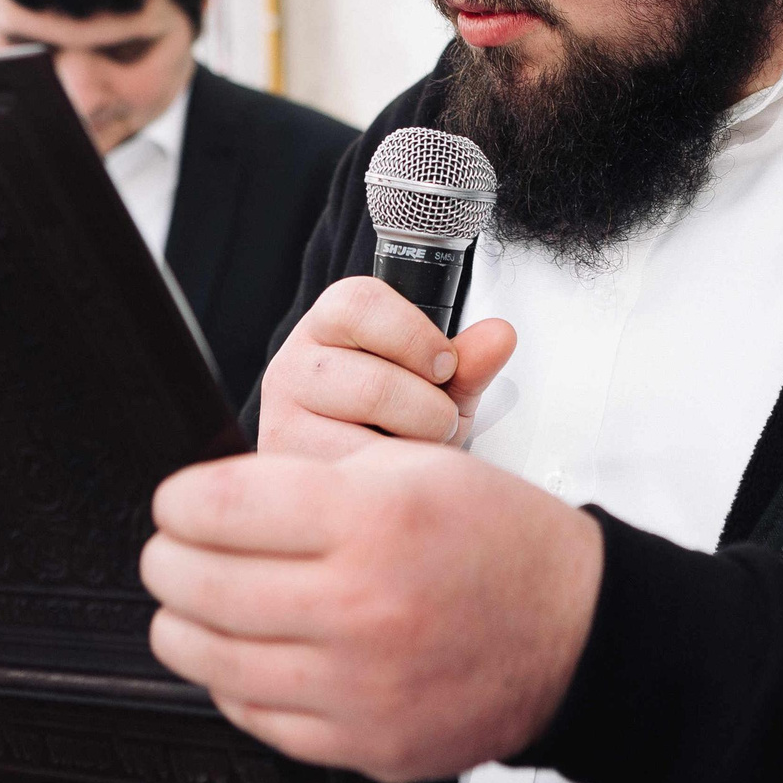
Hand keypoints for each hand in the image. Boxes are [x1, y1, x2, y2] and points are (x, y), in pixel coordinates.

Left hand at [141, 441, 600, 780]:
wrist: (576, 630)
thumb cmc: (500, 542)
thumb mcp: (416, 468)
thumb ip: (311, 478)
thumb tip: (213, 500)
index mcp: (375, 521)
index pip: (218, 508)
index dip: (179, 501)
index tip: (178, 502)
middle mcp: (364, 607)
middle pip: (196, 585)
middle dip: (169, 559)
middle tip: (174, 550)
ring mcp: (361, 687)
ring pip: (211, 660)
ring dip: (185, 624)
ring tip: (195, 603)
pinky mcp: (365, 744)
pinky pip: (257, 717)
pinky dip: (237, 683)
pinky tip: (254, 652)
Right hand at [257, 276, 517, 458]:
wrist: (356, 474)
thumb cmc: (397, 418)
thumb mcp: (439, 384)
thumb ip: (470, 360)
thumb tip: (502, 335)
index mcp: (331, 322)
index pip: (361, 304)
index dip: (415, 337)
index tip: (445, 365)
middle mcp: (295, 363)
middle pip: (373, 383)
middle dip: (426, 410)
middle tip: (438, 421)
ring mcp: (281, 417)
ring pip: (362, 437)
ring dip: (410, 448)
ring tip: (415, 448)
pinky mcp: (285, 466)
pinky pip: (350, 475)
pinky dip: (386, 479)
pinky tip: (390, 474)